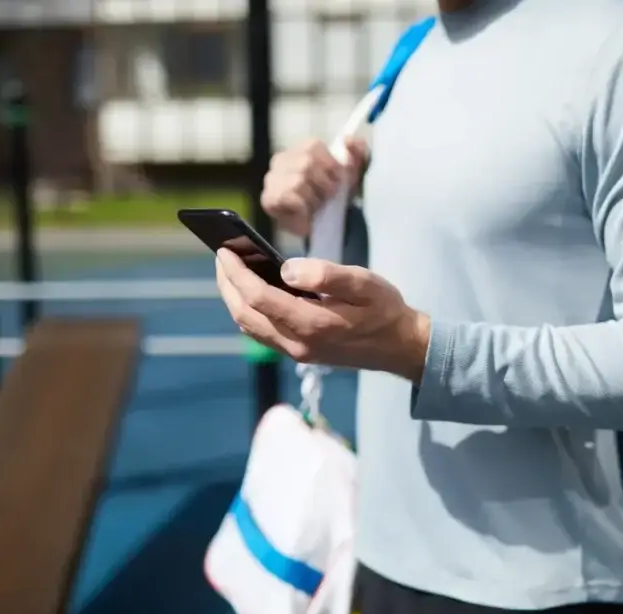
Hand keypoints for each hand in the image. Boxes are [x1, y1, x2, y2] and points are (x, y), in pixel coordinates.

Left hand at [215, 249, 429, 381]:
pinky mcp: (299, 353)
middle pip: (245, 314)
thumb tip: (286, 269)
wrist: (400, 347)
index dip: (237, 273)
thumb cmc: (385, 310)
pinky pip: (261, 333)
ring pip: (249, 326)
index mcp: (313, 325)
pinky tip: (251, 291)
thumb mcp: (365, 284)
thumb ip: (326, 275)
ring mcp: (297, 352)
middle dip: (228, 284)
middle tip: (222, 256)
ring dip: (234, 299)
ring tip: (231, 271)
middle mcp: (298, 344)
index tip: (225, 250)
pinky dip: (248, 311)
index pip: (258, 298)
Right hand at [261, 137, 368, 237]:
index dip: (331, 165)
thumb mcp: (354, 172)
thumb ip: (359, 151)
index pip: (313, 146)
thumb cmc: (339, 194)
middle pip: (306, 164)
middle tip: (328, 196)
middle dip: (324, 184)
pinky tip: (306, 213)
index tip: (339, 179)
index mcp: (302, 149)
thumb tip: (348, 139)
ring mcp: (272, 179)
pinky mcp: (269, 199)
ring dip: (314, 198)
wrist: (329, 226)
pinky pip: (289, 198)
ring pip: (298, 182)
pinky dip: (304, 208)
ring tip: (316, 205)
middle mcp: (282, 160)